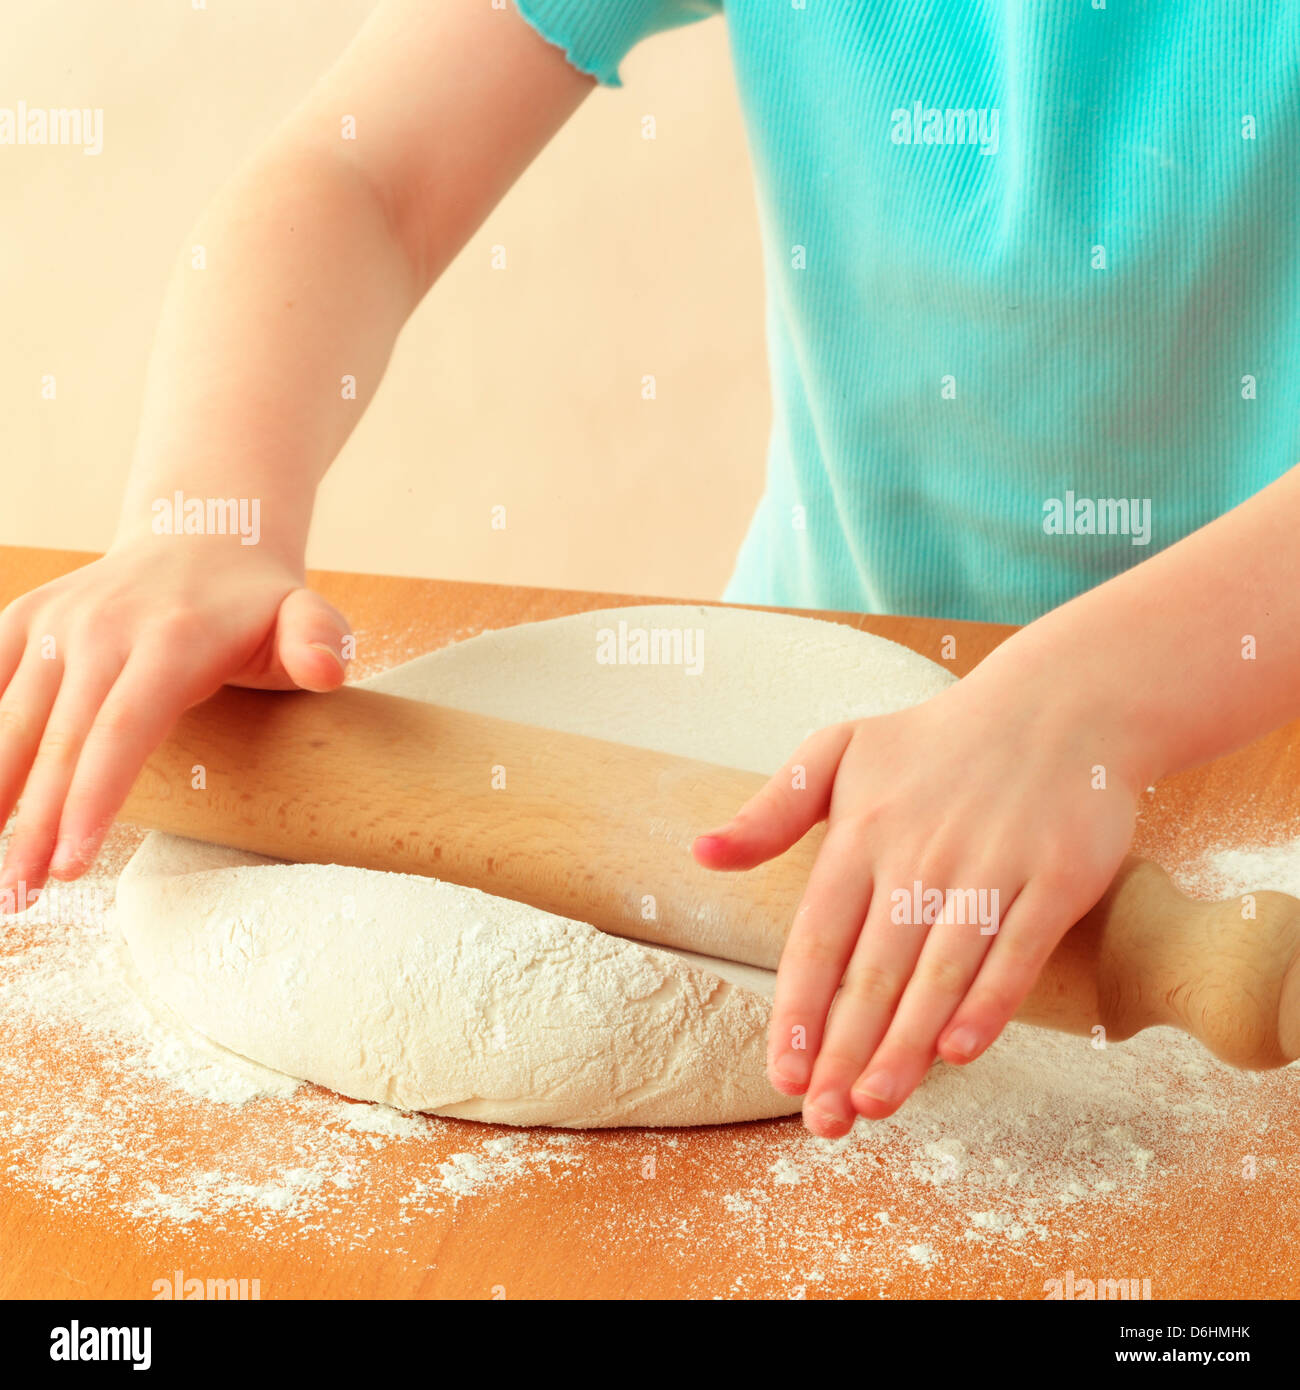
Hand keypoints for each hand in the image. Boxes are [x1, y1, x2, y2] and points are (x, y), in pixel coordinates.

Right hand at [0, 537, 350, 907]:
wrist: (200, 535)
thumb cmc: (256, 604)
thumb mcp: (305, 616)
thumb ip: (321, 641)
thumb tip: (328, 671)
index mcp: (173, 637)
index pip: (124, 728)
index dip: (94, 797)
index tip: (74, 863)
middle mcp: (102, 626)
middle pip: (60, 739)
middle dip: (35, 824)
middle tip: (20, 897)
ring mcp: (56, 622)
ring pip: (9, 721)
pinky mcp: (23, 620)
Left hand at [693, 658, 1144, 1135]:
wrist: (1057, 706)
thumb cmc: (937, 740)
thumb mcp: (839, 750)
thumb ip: (771, 808)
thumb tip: (701, 853)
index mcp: (860, 833)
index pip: (817, 939)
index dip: (798, 1011)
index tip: (784, 1073)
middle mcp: (918, 856)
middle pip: (872, 972)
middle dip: (844, 1051)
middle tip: (823, 1120)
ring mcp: (988, 867)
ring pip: (937, 973)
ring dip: (904, 1046)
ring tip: (874, 1105)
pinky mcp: (1054, 877)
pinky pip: (1014, 950)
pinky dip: (987, 1002)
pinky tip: (959, 1051)